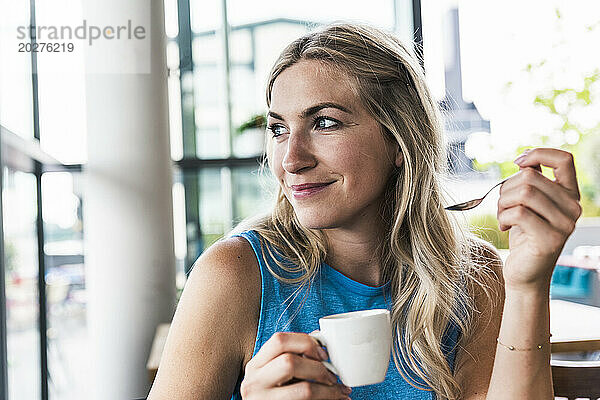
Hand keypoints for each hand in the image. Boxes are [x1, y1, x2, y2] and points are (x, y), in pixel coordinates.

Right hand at [240, 331, 351, 398]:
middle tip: (332, 375)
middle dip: (318, 368)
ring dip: (328, 390)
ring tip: (339, 391)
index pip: (279, 341)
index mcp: (256, 365)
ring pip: (304, 389)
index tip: (323, 354)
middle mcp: (255, 382)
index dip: (306, 342)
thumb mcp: (273, 373)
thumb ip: (292, 355)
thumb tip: (320, 341)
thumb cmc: (271, 394)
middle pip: (290, 362)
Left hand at [497, 148, 581, 291]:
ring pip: (524, 193)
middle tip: (502, 205)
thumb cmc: (524, 234)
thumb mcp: (529, 203)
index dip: (539, 154)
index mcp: (570, 194)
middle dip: (507, 188)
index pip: (565, 159)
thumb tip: (526, 157)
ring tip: (502, 216)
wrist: (525, 273)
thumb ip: (533, 180)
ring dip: (503, 203)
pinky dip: (503, 217)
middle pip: (532, 177)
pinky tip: (504, 227)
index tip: (518, 163)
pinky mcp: (550, 239)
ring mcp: (565, 224)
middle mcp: (573, 208)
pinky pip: (519, 213)